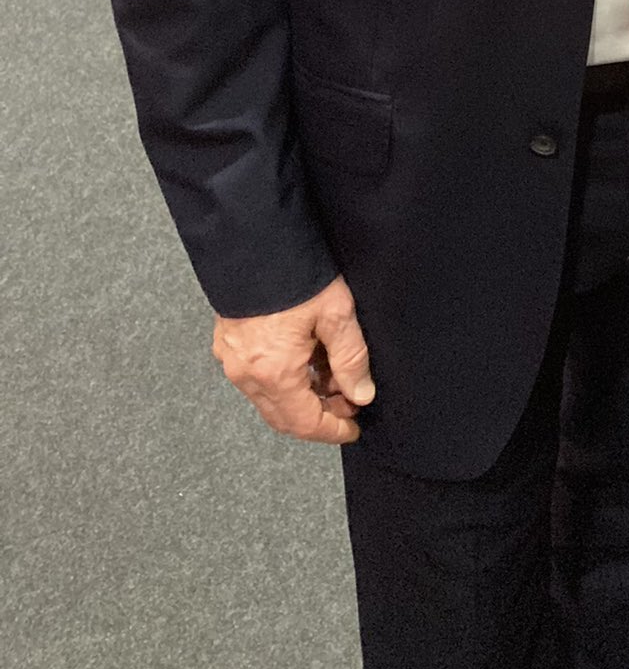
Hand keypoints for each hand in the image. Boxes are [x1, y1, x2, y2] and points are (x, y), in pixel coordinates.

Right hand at [212, 273, 375, 444]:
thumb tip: (361, 393)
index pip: (304, 423)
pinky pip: (256, 378)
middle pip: (284, 417)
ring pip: (270, 398)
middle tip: (347, 403)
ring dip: (301, 397)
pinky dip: (283, 380)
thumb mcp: (336, 312)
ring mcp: (232, 360)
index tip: (353, 428)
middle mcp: (247, 374)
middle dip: (318, 416)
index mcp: (274, 373)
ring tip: (331, 376)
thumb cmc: (294, 271)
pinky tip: (305, 360)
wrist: (251, 237)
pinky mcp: (227, 343)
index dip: (332, 431)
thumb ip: (350, 357)